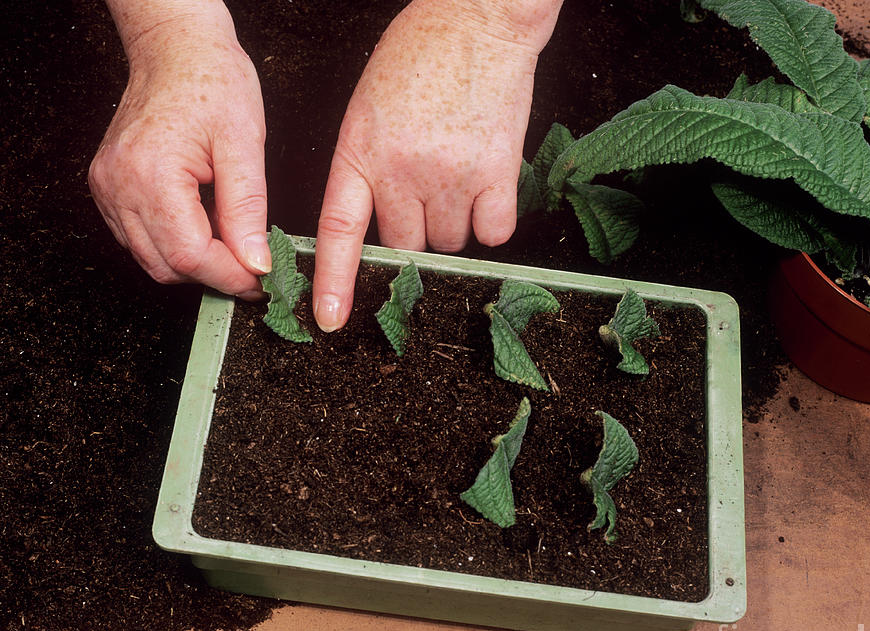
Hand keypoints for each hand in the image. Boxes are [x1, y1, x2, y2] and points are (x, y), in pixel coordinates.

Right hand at [89, 20, 269, 298]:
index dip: (230, 277)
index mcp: (152, 174)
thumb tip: (256, 263)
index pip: (189, 256)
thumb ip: (248, 210)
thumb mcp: (245, 145)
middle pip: (167, 266)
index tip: (261, 281)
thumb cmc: (213, 84)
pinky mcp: (108, 189)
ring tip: (231, 245)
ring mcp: (108, 189)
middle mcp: (120, 186)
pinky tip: (203, 228)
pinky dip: (174, 246)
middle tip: (252, 266)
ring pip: (151, 260)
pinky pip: (139, 240)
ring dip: (194, 264)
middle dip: (214, 275)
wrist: (177, 52)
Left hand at [312, 0, 562, 330]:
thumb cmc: (420, 56)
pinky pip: (493, 232)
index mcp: (361, 151)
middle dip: (413, 232)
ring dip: (453, 224)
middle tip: (425, 192)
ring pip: (448, 243)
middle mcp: (402, 170)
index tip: (329, 319)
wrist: (478, 20)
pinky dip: (491, 220)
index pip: (339, 229)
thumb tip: (382, 224)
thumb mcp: (369, 109)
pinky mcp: (496, 173)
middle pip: (404, 246)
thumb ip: (368, 167)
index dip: (334, 279)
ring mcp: (450, 176)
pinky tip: (487, 188)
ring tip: (457, 176)